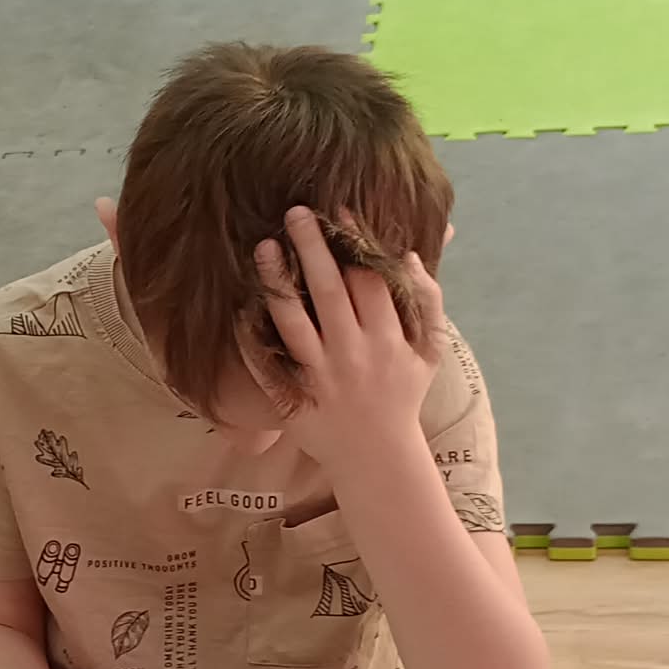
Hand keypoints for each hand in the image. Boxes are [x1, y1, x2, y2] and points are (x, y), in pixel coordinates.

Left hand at [250, 205, 445, 469]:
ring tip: (264, 247)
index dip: (356, 244)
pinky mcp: (294, 398)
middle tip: (295, 211)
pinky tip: (239, 306)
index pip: (370, 281)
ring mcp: (321, 377)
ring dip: (279, 282)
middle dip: (314, 248)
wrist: (377, 458)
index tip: (340, 210)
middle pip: (330, 292)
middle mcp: (354, 354)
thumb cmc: (402, 397)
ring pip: (295, 322)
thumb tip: (408, 256)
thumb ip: (428, 303)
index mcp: (388, 339)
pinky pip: (268, 363)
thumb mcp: (429, 352)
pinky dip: (251, 337)